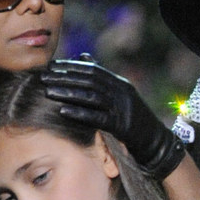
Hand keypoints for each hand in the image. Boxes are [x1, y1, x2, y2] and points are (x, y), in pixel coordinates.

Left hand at [41, 58, 184, 178]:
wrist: (156, 142)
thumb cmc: (135, 120)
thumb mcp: (121, 96)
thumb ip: (102, 79)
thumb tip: (83, 57)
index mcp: (121, 84)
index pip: (93, 70)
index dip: (71, 67)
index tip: (51, 67)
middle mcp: (122, 92)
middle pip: (90, 81)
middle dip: (65, 78)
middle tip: (43, 77)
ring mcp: (123, 108)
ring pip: (92, 96)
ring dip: (68, 93)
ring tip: (48, 92)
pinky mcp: (122, 126)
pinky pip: (97, 118)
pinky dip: (80, 113)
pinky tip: (63, 111)